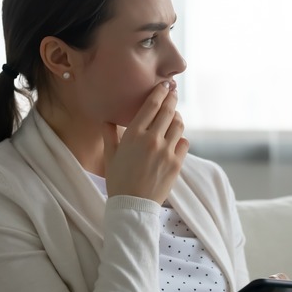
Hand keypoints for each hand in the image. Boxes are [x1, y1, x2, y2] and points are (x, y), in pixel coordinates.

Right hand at [102, 81, 188, 203]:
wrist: (133, 206)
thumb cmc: (118, 181)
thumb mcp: (110, 156)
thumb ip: (109, 134)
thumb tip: (106, 119)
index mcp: (133, 135)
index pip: (151, 106)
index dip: (160, 92)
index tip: (164, 85)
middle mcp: (152, 140)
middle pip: (168, 111)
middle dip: (172, 98)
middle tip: (173, 92)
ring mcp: (166, 152)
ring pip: (179, 126)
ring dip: (177, 118)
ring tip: (174, 116)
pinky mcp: (176, 164)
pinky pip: (184, 143)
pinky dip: (181, 139)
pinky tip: (176, 139)